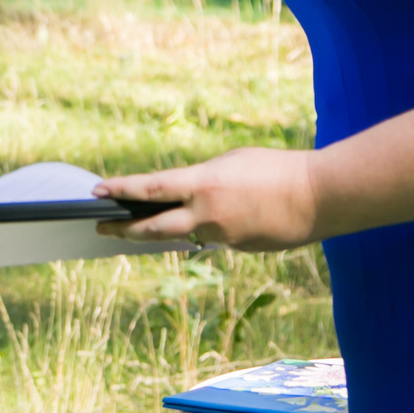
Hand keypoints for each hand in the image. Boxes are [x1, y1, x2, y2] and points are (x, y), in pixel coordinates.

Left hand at [95, 147, 322, 251]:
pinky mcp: (238, 249)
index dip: (120, 190)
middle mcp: (205, 215)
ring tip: (144, 227)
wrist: (317, 197)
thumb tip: (190, 197)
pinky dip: (210, 229)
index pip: (150, 189)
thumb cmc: (276, 169)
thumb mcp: (231, 163)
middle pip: (152, 228)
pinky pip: (215, 238)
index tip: (96, 191)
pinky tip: (220, 220)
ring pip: (184, 235)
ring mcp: (221, 236)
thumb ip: (204, 181)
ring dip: (165, 230)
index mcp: (202, 184)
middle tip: (101, 228)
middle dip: (124, 229)